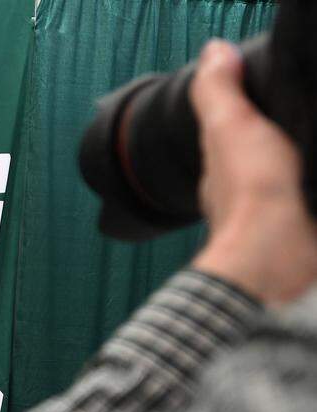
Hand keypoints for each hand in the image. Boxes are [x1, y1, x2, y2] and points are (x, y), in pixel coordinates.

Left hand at [190, 40, 316, 304]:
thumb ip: (219, 92)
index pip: (234, 136)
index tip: (269, 97)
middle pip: (265, 159)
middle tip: (296, 121)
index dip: (249, 116)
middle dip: (280, 142)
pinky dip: (310, 187)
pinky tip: (316, 180)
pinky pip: (307, 199)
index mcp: (225, 170)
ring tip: (310, 148)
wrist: (277, 250)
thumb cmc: (252, 192)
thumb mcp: (231, 127)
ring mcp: (275, 213)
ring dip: (299, 165)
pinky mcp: (302, 223)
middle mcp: (246, 194)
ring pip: (288, 180)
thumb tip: (213, 51)